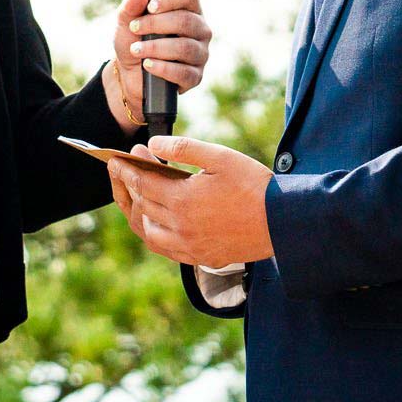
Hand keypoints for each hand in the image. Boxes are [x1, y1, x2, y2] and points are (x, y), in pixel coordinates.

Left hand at [107, 136, 274, 266]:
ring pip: (148, 233)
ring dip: (138, 213)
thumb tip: (153, 143)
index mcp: (183, 200)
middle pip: (142, 206)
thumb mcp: (220, 157)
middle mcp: (180, 227)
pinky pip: (165, 250)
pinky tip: (156, 224)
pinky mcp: (201, 258)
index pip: (142, 184)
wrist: (284, 222)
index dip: (127, 169)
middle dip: (129, 185)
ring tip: (137, 197)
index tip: (117, 159)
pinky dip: (154, 235)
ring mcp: (190, 246)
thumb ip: (183, 148)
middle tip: (126, 170)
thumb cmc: (255, 185)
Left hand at [109, 0, 211, 131]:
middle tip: (134, 28)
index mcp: (188, 10)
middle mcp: (200, 30)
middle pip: (186, 21)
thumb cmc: (133, 41)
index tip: (149, 7)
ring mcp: (200, 54)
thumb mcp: (126, 22)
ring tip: (135, 50)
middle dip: (156, 24)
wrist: (128, 73)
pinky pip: (184, 72)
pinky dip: (162, 68)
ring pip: (185, 47)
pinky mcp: (195, 77)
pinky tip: (147, 65)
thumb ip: (130, 7)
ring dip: (155, 47)